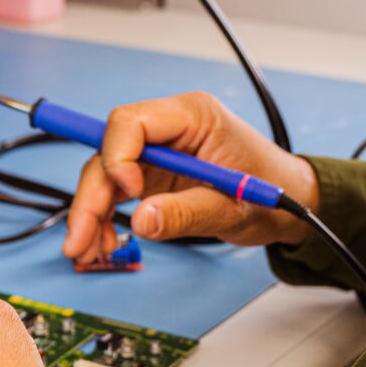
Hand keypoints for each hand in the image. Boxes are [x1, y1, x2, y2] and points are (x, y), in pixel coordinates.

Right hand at [61, 91, 320, 261]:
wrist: (286, 206)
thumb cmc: (271, 194)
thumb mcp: (232, 208)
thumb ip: (186, 213)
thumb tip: (141, 222)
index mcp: (193, 115)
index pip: (130, 121)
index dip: (118, 155)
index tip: (128, 192)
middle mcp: (168, 128)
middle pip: (109, 152)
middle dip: (90, 197)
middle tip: (79, 240)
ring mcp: (157, 151)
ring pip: (105, 173)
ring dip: (90, 212)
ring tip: (86, 251)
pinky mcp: (152, 173)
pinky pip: (115, 190)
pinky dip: (104, 217)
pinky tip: (104, 242)